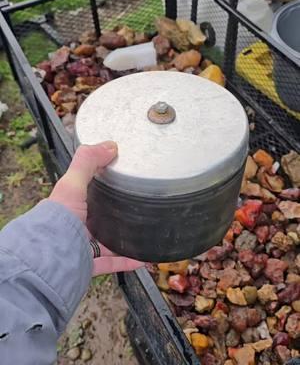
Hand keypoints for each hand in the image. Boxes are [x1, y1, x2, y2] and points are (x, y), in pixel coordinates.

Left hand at [49, 142, 143, 275]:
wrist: (50, 258)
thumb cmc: (59, 219)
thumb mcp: (72, 184)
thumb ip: (87, 162)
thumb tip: (111, 145)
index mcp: (70, 208)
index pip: (86, 195)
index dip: (100, 188)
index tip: (120, 182)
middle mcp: (75, 228)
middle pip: (97, 220)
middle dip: (114, 216)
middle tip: (135, 209)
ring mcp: (82, 248)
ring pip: (107, 243)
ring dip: (124, 240)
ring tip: (142, 234)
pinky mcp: (90, 265)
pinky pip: (113, 263)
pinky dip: (128, 261)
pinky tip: (143, 258)